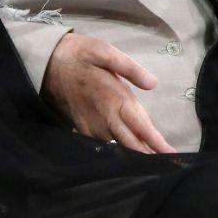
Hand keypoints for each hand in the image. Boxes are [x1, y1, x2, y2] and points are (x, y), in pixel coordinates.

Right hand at [41, 32, 175, 153]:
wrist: (46, 64)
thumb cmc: (80, 55)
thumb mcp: (105, 52)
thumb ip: (130, 68)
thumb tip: (153, 82)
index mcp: (115, 100)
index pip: (140, 127)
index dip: (156, 143)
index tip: (171, 155)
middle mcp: (104, 119)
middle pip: (131, 144)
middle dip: (150, 155)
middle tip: (170, 165)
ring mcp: (92, 127)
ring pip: (118, 146)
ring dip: (135, 154)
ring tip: (155, 160)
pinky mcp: (82, 129)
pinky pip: (104, 144)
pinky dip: (118, 150)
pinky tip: (128, 152)